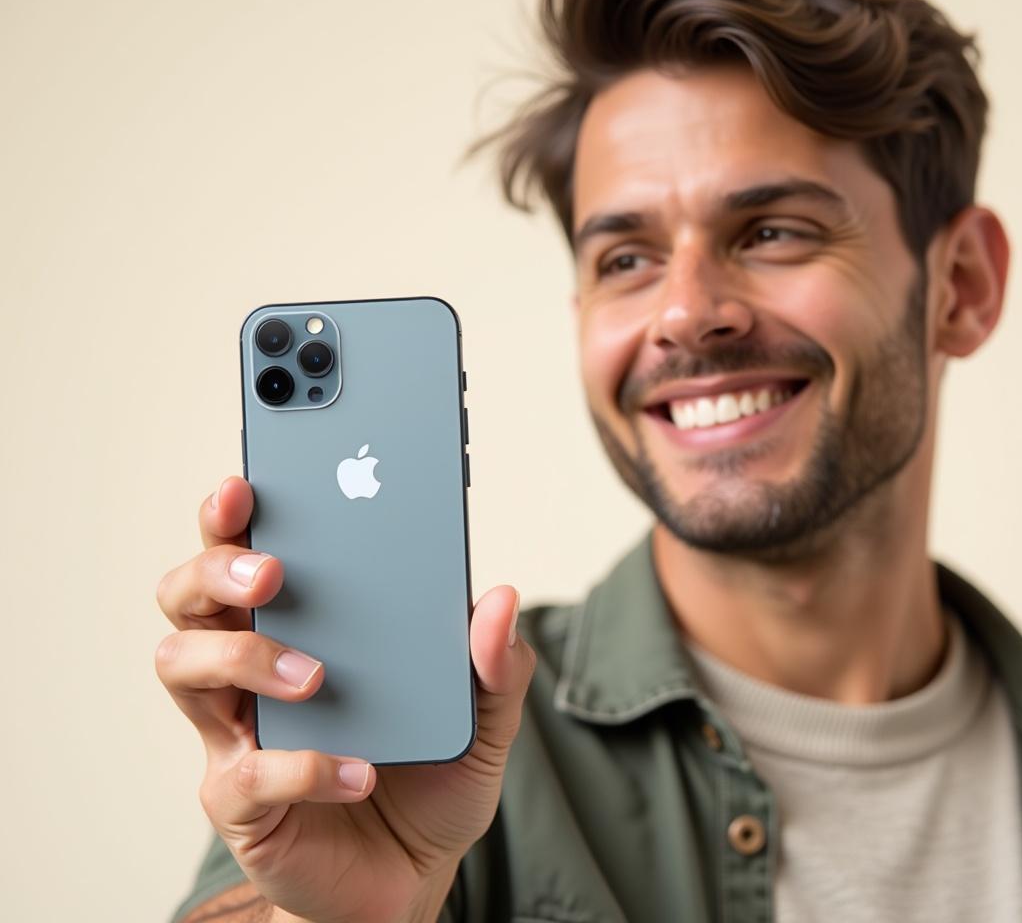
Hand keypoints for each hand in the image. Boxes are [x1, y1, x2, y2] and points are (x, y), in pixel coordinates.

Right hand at [156, 476, 534, 922]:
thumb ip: (493, 665)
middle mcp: (254, 668)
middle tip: (273, 572)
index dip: (232, 514)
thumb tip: (500, 600)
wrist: (413, 877)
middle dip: (216, 567)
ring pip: (182, 664)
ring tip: (317, 674)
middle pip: (188, 594)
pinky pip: (245, 771)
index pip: (248, 552)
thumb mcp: (484, 719)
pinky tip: (358, 771)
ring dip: (245, 654)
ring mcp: (240, 732)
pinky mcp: (241, 801)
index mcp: (305, 626)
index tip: (246, 483)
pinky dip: (302, 765)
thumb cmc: (430, 779)